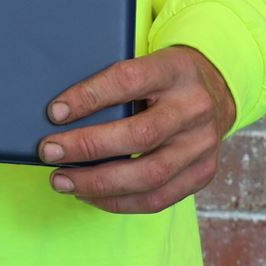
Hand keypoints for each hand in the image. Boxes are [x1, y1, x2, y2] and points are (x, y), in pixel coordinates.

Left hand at [36, 45, 238, 214]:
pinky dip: (119, 201)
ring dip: (99, 183)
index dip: (89, 97)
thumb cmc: (164, 78)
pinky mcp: (202, 173)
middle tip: (49, 151)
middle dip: (88, 147)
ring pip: (149, 174)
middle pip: (140, 135)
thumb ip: (113, 84)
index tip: (55, 112)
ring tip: (63, 181)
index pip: (129, 81)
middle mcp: (194, 108)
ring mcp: (202, 145)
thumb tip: (60, 114)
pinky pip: (158, 198)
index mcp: (176, 70)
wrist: (216, 90)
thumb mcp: (146, 63)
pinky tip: (91, 195)